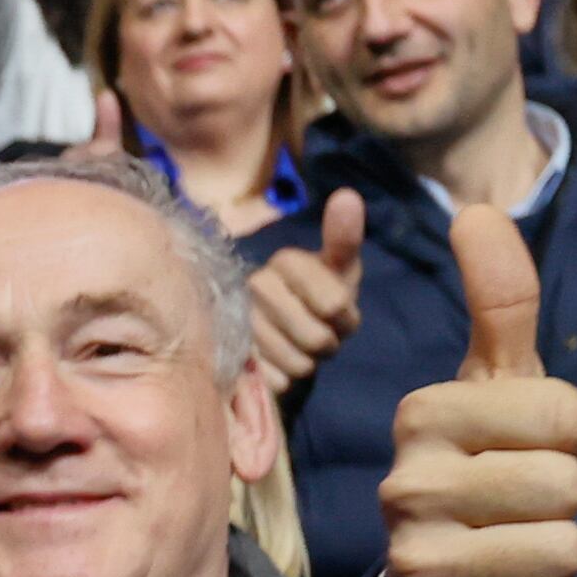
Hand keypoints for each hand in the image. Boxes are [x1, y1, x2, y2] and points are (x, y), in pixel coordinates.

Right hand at [247, 188, 364, 389]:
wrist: (277, 334)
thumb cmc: (318, 298)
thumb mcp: (339, 270)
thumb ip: (343, 238)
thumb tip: (348, 195)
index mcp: (285, 261)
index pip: (335, 304)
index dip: (346, 319)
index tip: (336, 313)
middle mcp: (255, 285)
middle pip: (318, 339)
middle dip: (327, 345)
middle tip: (315, 334)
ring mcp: (238, 322)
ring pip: (298, 364)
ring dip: (305, 364)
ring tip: (295, 348)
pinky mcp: (228, 357)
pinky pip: (276, 381)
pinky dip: (283, 380)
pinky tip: (274, 366)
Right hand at [360, 206, 576, 576]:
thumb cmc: (481, 474)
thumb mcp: (493, 388)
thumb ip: (499, 303)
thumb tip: (477, 206)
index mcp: (421, 415)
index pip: (565, 413)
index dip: (573, 436)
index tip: (530, 448)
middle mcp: (403, 484)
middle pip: (566, 484)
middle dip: (567, 503)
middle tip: (521, 509)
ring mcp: (412, 560)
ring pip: (561, 550)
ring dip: (558, 560)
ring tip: (513, 553)